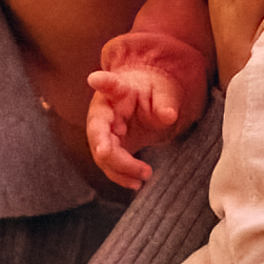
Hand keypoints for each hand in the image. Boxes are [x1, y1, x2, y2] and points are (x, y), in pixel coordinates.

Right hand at [85, 70, 183, 189]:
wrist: (146, 100)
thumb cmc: (152, 92)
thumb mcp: (164, 92)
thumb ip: (165, 102)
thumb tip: (169, 115)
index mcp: (118, 90)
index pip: (109, 84)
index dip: (102, 82)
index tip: (95, 79)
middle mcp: (103, 110)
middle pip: (97, 130)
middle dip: (104, 147)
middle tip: (111, 155)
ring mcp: (103, 131)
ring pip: (101, 153)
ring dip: (119, 168)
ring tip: (144, 176)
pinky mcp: (108, 147)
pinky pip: (109, 165)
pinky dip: (121, 176)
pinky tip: (137, 184)